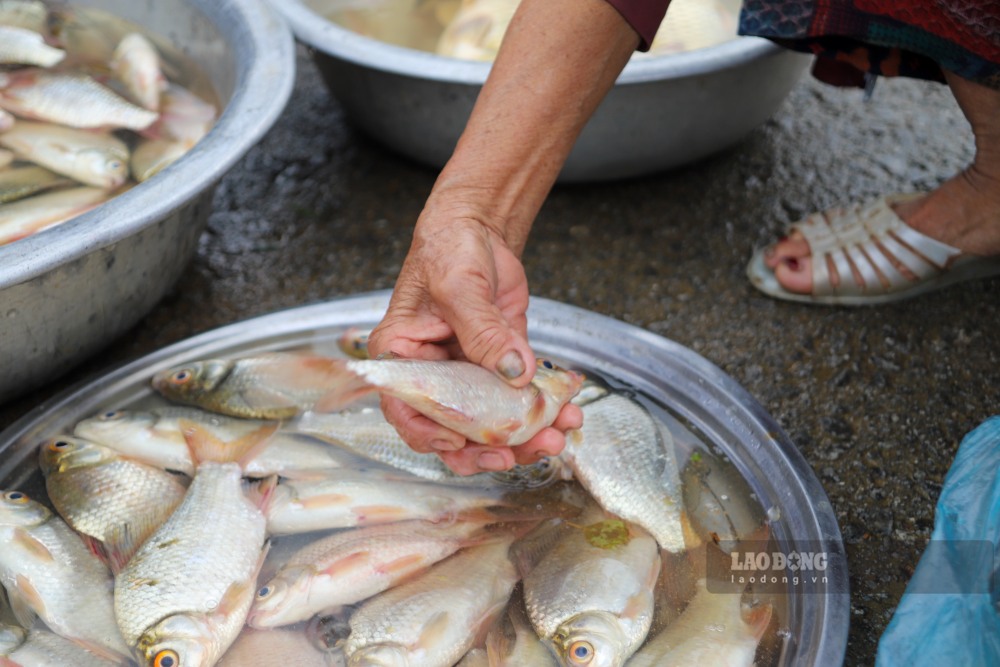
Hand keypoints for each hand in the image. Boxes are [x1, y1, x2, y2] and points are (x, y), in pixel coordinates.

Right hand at [368, 213, 581, 474]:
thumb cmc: (447, 250)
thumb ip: (483, 332)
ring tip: (557, 436)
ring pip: (491, 423)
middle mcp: (432, 375)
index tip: (463, 441)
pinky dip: (544, 410)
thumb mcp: (459, 287)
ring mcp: (467, 375)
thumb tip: (514, 373)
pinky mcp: (499, 367)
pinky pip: (520, 400)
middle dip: (489, 447)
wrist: (478, 228)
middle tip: (520, 452)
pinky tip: (569, 410)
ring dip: (524, 436)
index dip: (432, 436)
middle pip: (453, 429)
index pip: (407, 412)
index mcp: (402, 360)